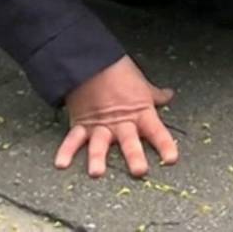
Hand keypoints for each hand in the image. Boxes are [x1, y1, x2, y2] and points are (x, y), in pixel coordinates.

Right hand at [54, 55, 178, 178]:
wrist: (91, 59)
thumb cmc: (119, 71)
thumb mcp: (142, 84)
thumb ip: (155, 95)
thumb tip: (169, 95)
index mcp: (140, 113)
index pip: (156, 131)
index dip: (165, 145)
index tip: (171, 159)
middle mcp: (120, 123)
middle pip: (129, 142)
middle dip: (134, 156)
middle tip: (139, 170)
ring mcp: (100, 125)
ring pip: (100, 144)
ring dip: (98, 158)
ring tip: (96, 172)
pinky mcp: (81, 124)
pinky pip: (73, 139)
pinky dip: (66, 151)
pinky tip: (61, 163)